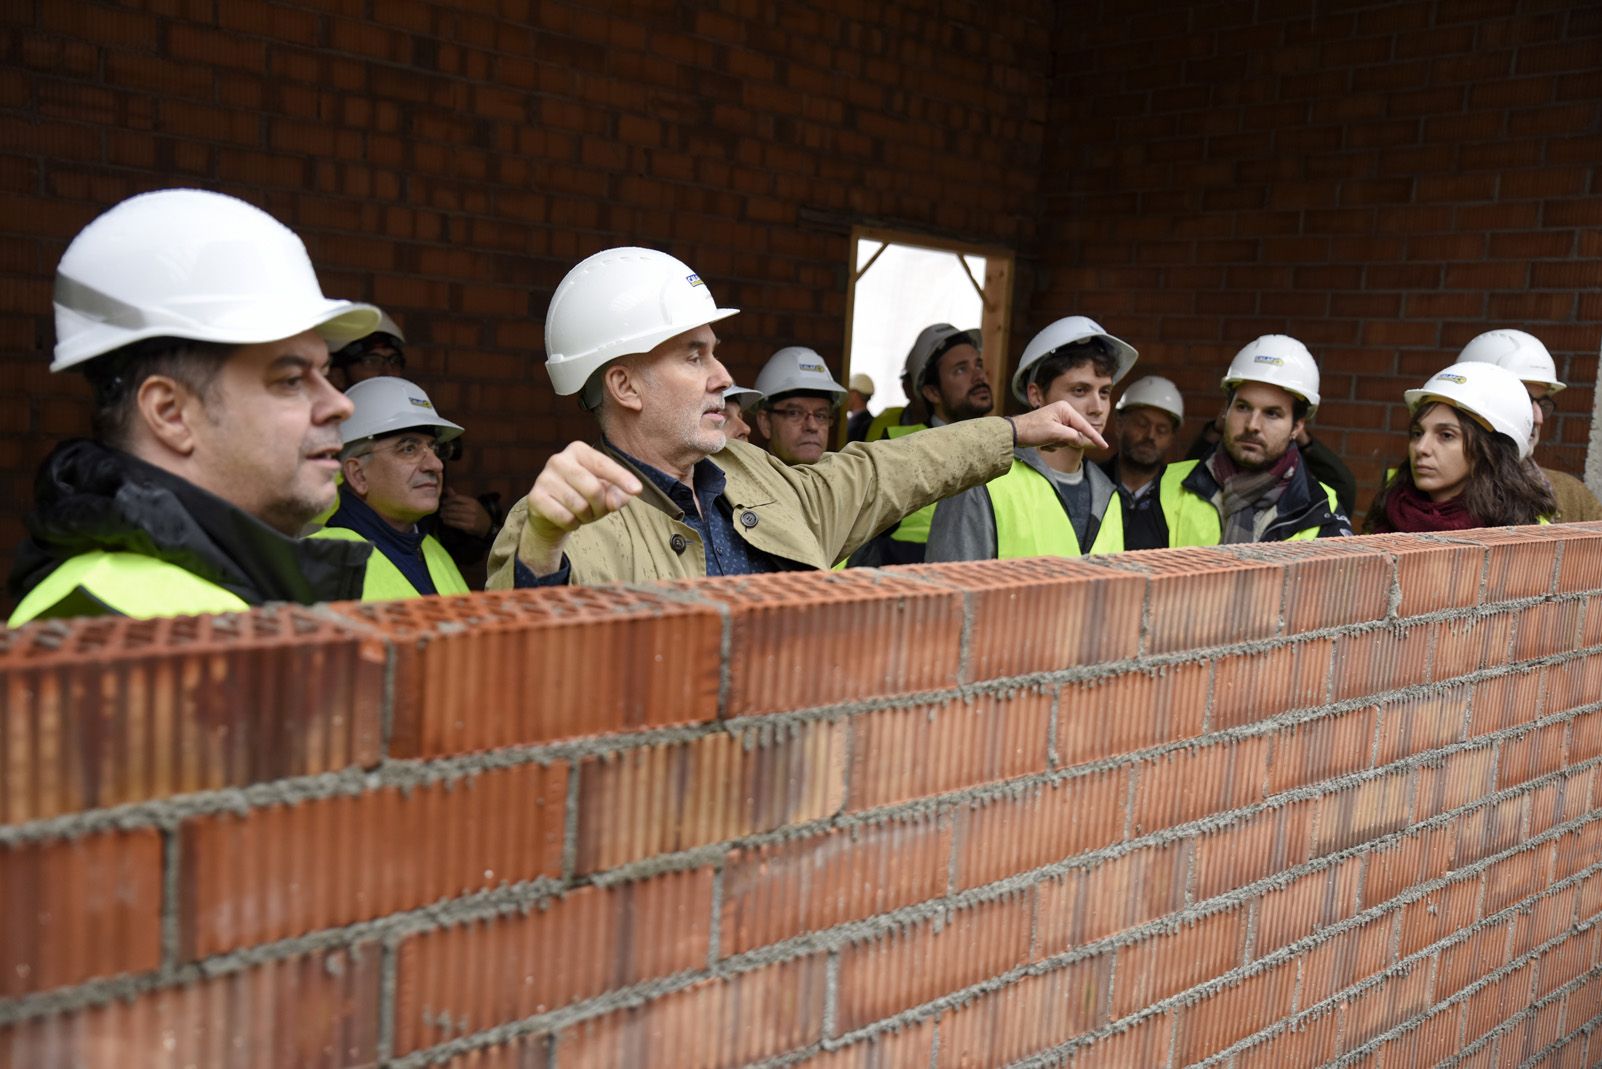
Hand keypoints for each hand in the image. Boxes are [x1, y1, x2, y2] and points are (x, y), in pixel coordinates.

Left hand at [439, 487, 492, 537]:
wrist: (487, 524)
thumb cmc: (476, 512)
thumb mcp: (469, 503)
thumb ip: (458, 497)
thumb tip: (447, 488)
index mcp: (472, 501)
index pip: (457, 498)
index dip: (448, 500)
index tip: (443, 503)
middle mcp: (472, 509)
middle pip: (454, 507)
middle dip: (446, 509)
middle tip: (441, 510)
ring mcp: (471, 518)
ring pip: (454, 515)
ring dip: (446, 515)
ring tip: (441, 515)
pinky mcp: (469, 526)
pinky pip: (456, 523)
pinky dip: (449, 522)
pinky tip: (445, 521)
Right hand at [519, 442, 643, 575]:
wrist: (551, 515)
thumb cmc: (583, 497)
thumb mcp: (606, 494)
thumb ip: (617, 495)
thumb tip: (614, 502)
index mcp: (578, 451)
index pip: (604, 465)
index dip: (622, 478)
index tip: (638, 490)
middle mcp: (559, 459)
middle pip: (593, 489)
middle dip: (601, 506)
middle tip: (597, 511)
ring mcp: (544, 477)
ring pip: (579, 506)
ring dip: (586, 517)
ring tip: (581, 514)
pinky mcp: (535, 497)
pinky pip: (565, 517)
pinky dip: (572, 524)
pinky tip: (567, 519)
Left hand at [1009, 401, 1107, 451]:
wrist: (1014, 433)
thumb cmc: (1032, 430)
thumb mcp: (1055, 434)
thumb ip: (1072, 436)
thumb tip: (1081, 441)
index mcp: (1065, 409)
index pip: (1084, 425)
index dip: (1094, 437)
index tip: (1104, 446)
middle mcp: (1063, 412)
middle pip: (1075, 433)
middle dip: (1064, 441)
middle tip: (1051, 440)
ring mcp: (1058, 421)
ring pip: (1067, 439)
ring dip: (1057, 444)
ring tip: (1044, 441)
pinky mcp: (1053, 428)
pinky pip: (1060, 441)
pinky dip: (1052, 445)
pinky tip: (1042, 443)